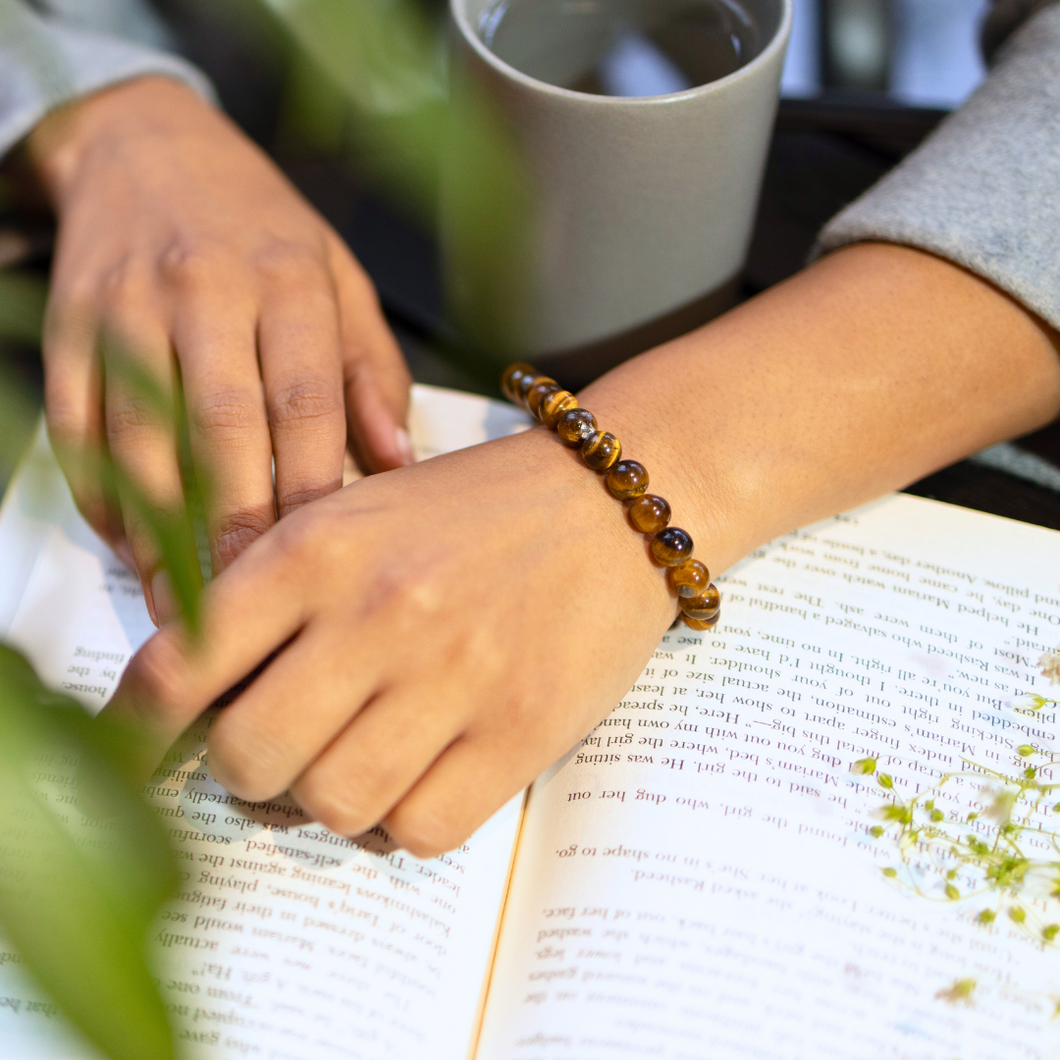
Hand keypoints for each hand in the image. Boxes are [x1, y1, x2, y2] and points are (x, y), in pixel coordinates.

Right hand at [27, 76, 411, 624]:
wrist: (147, 145)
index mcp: (289, 283)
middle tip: (248, 611)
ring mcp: (129, 308)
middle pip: (222, 430)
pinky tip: (132, 547)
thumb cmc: (262, 228)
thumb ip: (371, 374)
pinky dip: (103, 494)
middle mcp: (207, 291)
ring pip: (143, 437)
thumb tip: (396, 464)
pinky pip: (79, 424)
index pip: (306, 404)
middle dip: (234, 529)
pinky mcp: (71, 326)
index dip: (310, 493)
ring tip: (185, 607)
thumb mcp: (340, 281)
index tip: (319, 564)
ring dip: (161, 532)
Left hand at [104, 242, 1059, 857]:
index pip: (183, 663)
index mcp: (319, 548)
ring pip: (332, 804)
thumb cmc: (475, 510)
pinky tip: (423, 774)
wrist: (613, 501)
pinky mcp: (523, 730)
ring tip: (357, 762)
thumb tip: (191, 687)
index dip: (141, 725)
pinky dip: (405, 820)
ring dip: (330, 799)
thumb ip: (272, 584)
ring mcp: (455, 676)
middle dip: (245, 773)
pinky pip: (420, 831)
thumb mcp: (360, 509)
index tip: (145, 747)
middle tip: (272, 756)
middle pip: (247, 755)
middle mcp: (377, 611)